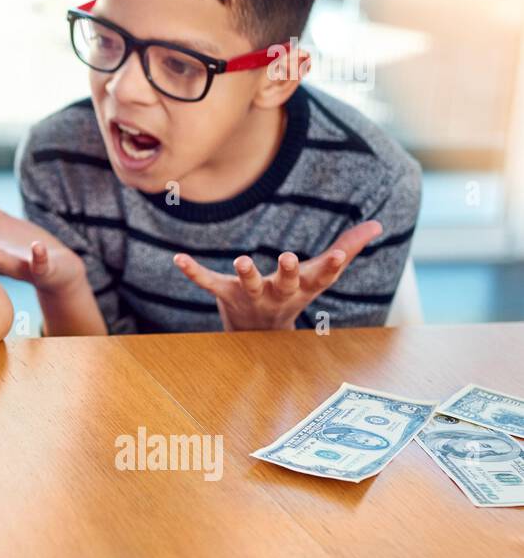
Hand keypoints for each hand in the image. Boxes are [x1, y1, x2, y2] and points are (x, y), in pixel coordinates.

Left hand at [172, 220, 382, 330]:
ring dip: (246, 273)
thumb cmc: (293, 292)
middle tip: (286, 257)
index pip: (321, 276)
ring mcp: (250, 295)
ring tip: (242, 260)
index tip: (340, 253)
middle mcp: (278, 293)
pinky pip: (207, 282)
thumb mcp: (320, 273)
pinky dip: (193, 272)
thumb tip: (378, 225)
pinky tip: (178, 259)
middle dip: (286, 272)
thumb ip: (348, 247)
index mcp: (303, 287)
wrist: (259, 333)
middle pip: (284, 283)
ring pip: (248, 285)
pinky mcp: (224, 293)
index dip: (331, 265)